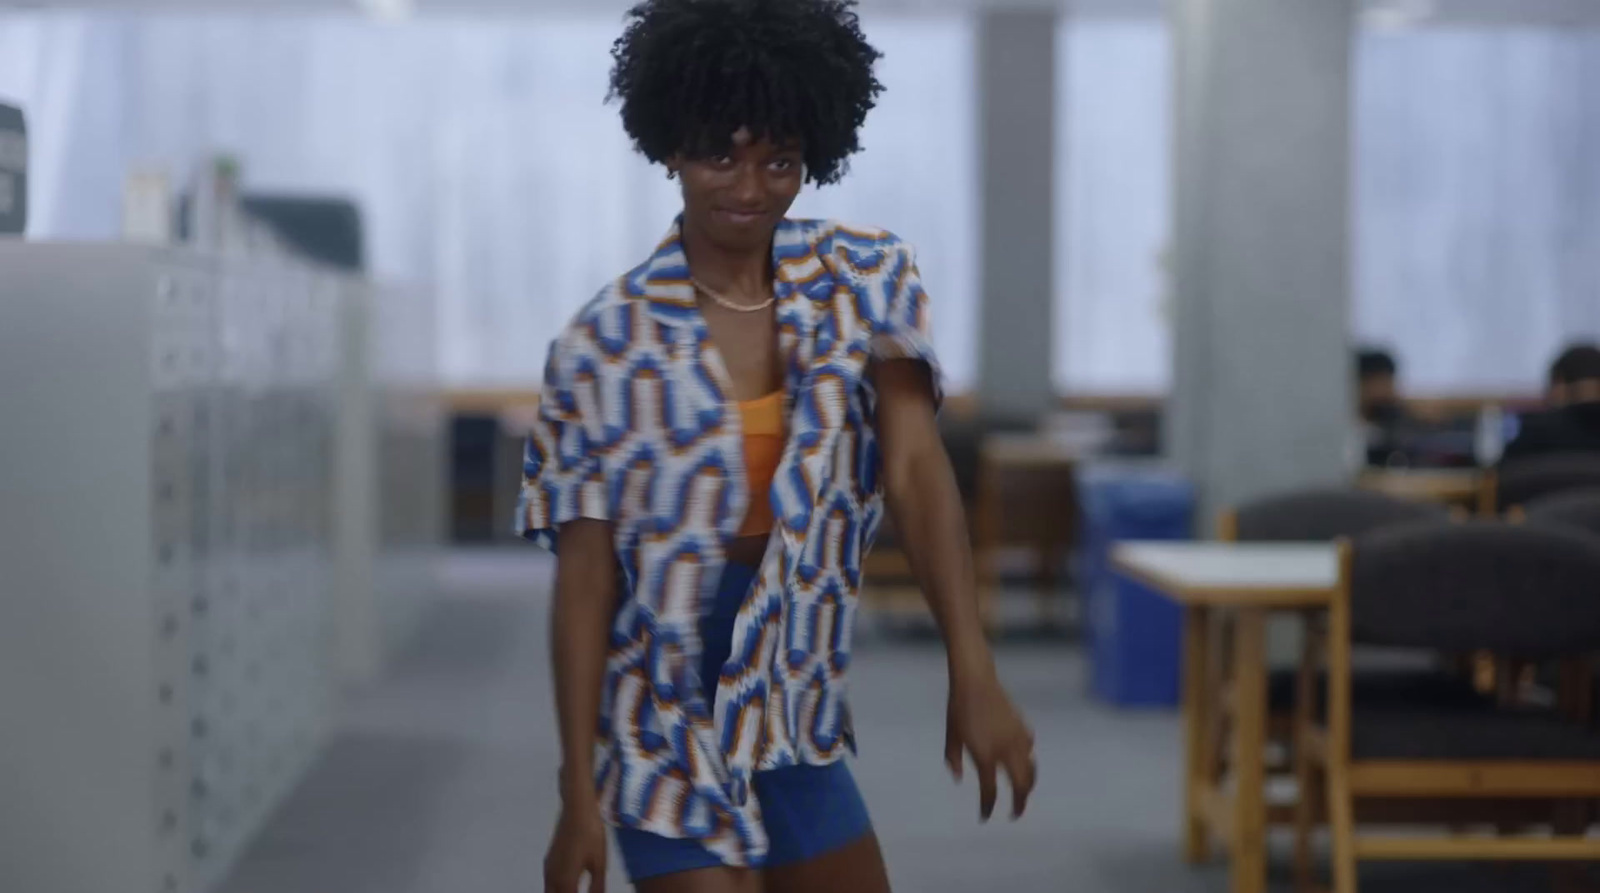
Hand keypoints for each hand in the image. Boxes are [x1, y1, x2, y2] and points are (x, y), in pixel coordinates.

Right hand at [545, 803, 607, 892]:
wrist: (576, 809)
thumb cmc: (591, 835)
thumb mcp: (599, 863)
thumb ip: (597, 886)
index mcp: (565, 882)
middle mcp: (552, 878)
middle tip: (580, 892)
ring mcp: (548, 868)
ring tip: (576, 889)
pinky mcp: (549, 860)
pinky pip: (550, 884)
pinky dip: (557, 890)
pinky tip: (569, 887)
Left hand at [945, 665, 1035, 820]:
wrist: (976, 680)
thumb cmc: (958, 708)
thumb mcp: (951, 736)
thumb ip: (954, 760)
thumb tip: (959, 779)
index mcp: (985, 755)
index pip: (989, 792)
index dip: (987, 807)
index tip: (984, 817)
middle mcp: (1005, 751)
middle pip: (1020, 786)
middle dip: (1019, 804)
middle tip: (1014, 814)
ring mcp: (1017, 739)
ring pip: (1030, 770)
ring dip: (1028, 785)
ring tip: (1022, 793)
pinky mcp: (1022, 727)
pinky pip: (1029, 750)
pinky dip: (1028, 761)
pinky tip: (1022, 761)